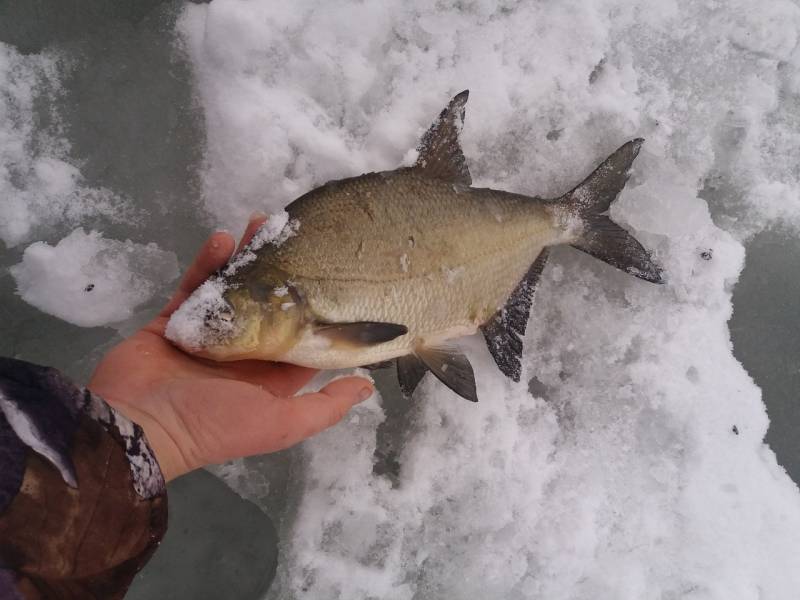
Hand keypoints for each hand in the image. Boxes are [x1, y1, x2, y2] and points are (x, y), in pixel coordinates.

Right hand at [88, 215, 373, 481]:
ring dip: (246, 260)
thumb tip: (367, 386)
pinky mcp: (175, 322)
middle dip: (282, 272)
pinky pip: (194, 287)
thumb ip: (325, 406)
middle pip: (268, 305)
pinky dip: (206, 264)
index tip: (331, 272)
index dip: (318, 307)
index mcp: (269, 376)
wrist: (141, 426)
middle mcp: (241, 355)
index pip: (302, 337)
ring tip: (262, 225)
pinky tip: (223, 239)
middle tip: (294, 235)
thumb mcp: (282, 423)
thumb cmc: (216, 424)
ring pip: (233, 290)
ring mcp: (207, 336)